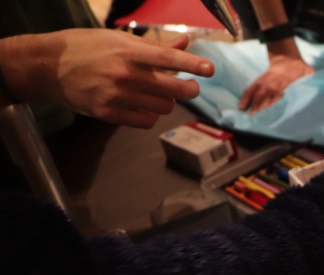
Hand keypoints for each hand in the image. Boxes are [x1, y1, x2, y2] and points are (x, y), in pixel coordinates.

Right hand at [8, 29, 213, 128]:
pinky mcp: (109, 114)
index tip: (210, 70)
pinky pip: (147, 121)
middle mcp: (124, 75)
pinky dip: (150, 115)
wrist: (49, 67)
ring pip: (164, 108)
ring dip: (166, 102)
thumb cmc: (87, 48)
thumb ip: (154, 47)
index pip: (168, 59)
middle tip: (190, 87)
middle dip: (188, 89)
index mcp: (127, 52)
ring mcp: (117, 96)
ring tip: (155, 93)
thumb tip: (185, 45)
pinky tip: (141, 105)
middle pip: (174, 90)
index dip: (192, 65)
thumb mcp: (118, 40)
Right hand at [239, 53, 313, 111]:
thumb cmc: (300, 70)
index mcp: (286, 79)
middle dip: (261, 103)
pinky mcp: (260, 81)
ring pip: (258, 91)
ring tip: (248, 113)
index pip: (279, 90)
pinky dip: (246, 96)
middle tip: (257, 115)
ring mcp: (265, 80)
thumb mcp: (309, 72)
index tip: (271, 108)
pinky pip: (251, 88)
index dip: (274, 98)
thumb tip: (317, 88)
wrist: (287, 58)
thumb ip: (311, 80)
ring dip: (253, 101)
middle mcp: (274, 80)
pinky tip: (242, 106)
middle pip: (266, 92)